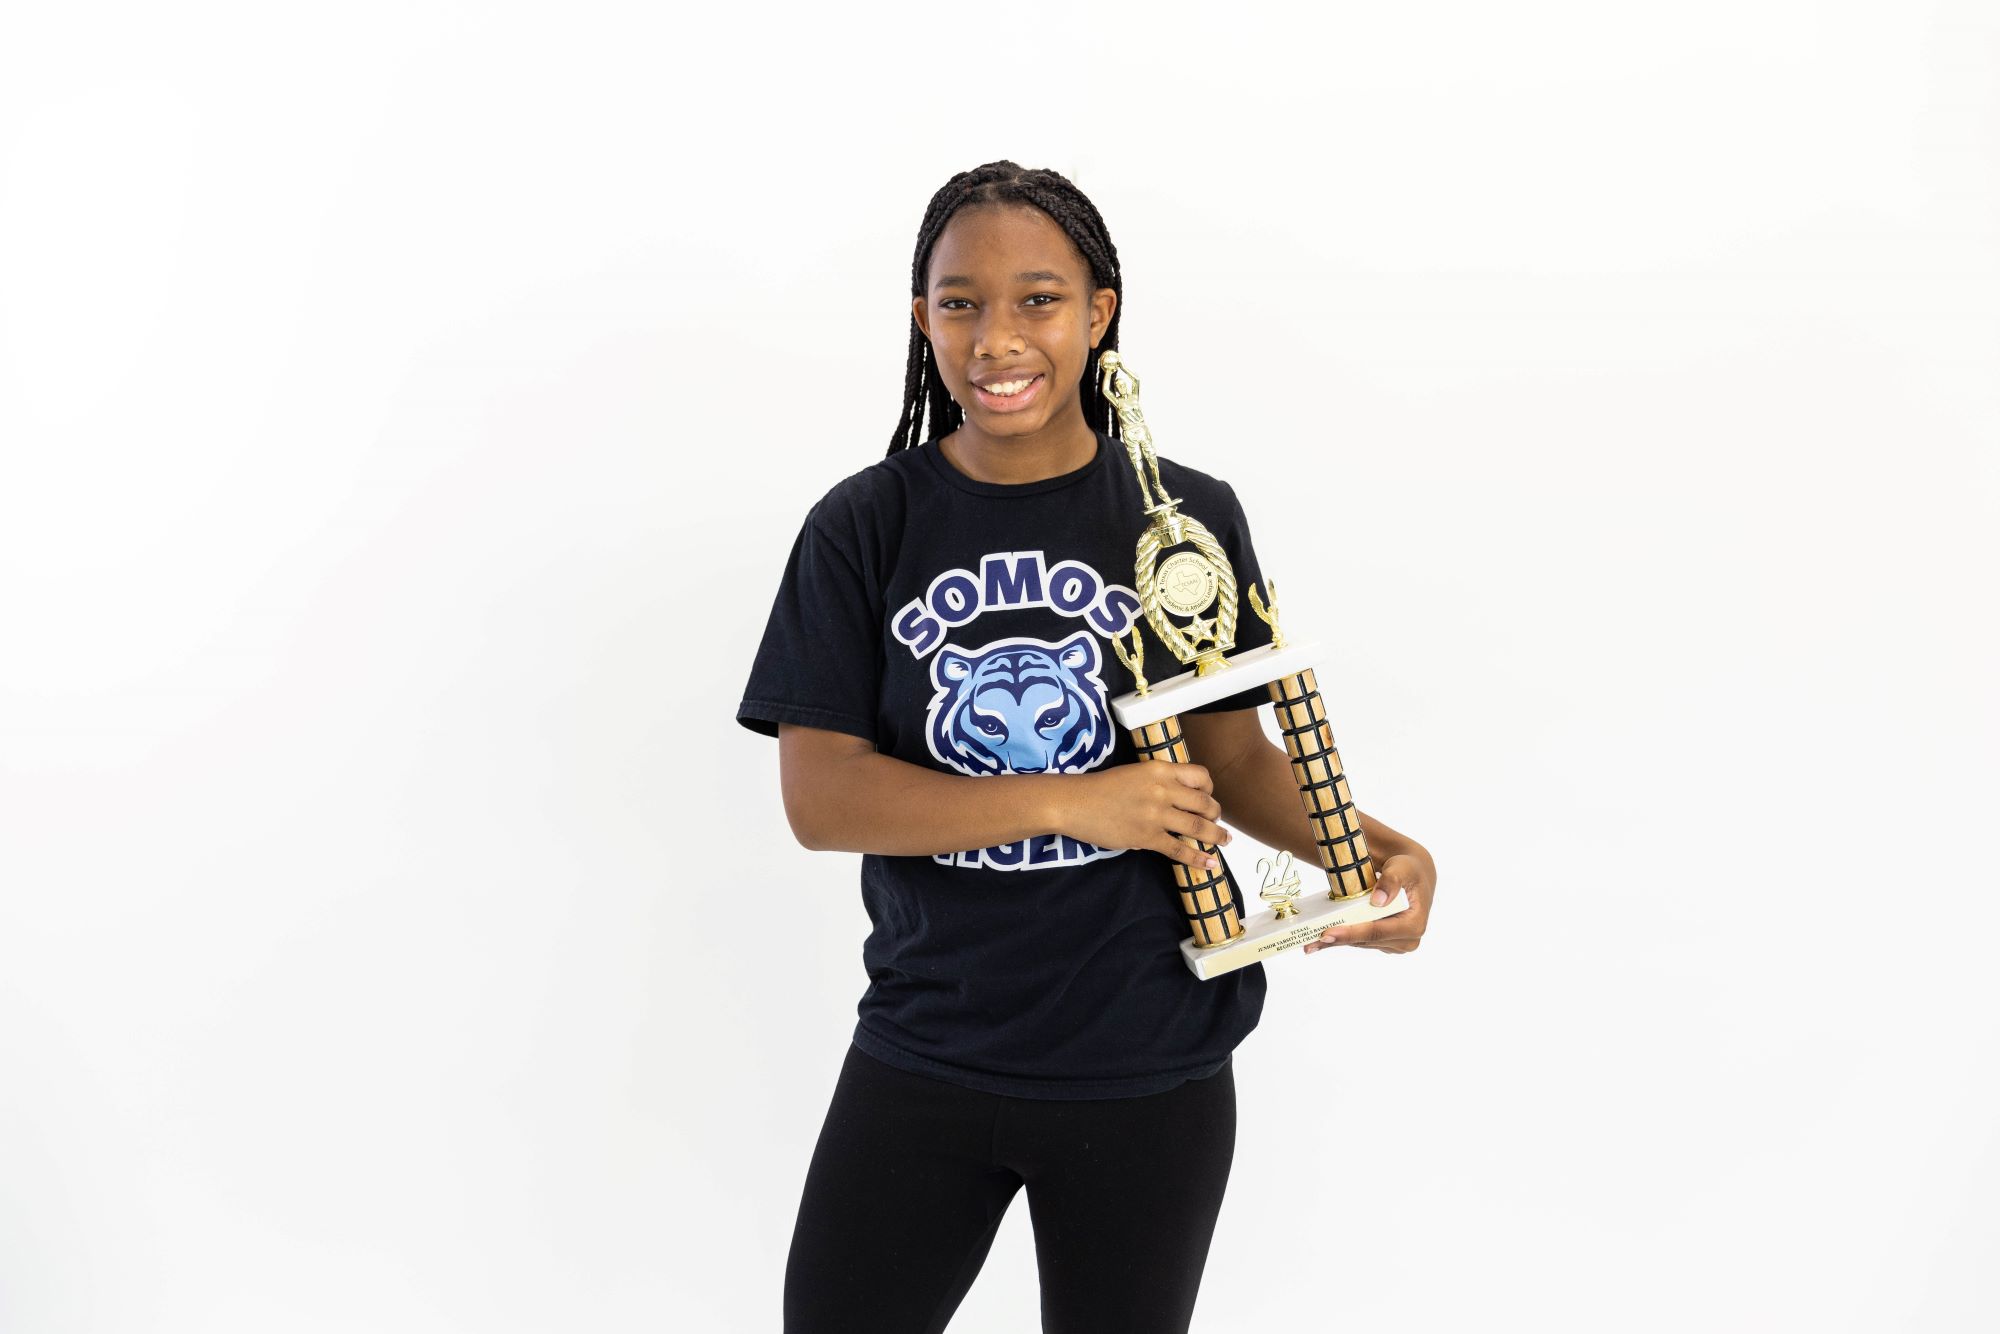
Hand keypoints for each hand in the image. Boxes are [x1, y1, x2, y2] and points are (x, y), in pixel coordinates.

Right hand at [1061, 762, 1231, 873]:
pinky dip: (1198, 858)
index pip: (1200, 775)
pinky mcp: (1147, 837)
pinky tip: (1211, 863)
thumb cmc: (1100, 787)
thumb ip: (1158, 781)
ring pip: (1198, 826)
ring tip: (1224, 840)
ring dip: (1216, 835)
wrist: (1074, 802)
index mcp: (1159, 769)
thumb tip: (1177, 800)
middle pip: (1204, 802)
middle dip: (1216, 814)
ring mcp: (1156, 815)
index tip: (1209, 796)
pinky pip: (1180, 850)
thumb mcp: (1134, 772)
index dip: (1210, 788)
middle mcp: (1162, 789)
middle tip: (1218, 821)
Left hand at [1302, 854, 1431, 954]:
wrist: (1413, 874)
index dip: (1352, 933)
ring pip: (1360, 944)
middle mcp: (1407, 940)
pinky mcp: (1384, 943)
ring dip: (1336, 943)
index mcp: (1414, 924)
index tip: (1328, 933)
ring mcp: (1395, 944)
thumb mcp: (1403, 868)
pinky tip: (1321, 940)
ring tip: (1310, 943)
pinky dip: (1342, 939)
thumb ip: (1392, 881)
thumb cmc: (1409, 869)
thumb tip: (1377, 901)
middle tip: (1309, 942)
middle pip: (1365, 941)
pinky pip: (1360, 941)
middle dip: (1338, 941)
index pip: (1379, 931)